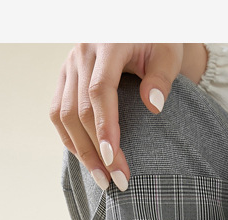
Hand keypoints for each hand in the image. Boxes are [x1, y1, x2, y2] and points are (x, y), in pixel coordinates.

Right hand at [50, 43, 206, 190]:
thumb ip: (163, 77)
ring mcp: (69, 65)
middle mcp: (82, 53)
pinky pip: (59, 113)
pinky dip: (72, 140)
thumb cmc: (157, 42)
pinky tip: (89, 160)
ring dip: (82, 151)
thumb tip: (154, 106)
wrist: (138, 29)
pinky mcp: (65, 77)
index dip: (105, 127)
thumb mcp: (169, 53)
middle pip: (78, 109)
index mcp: (107, 43)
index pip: (99, 90)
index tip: (114, 160)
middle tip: (117, 181)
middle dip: (96, 150)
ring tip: (102, 179)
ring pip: (63, 115)